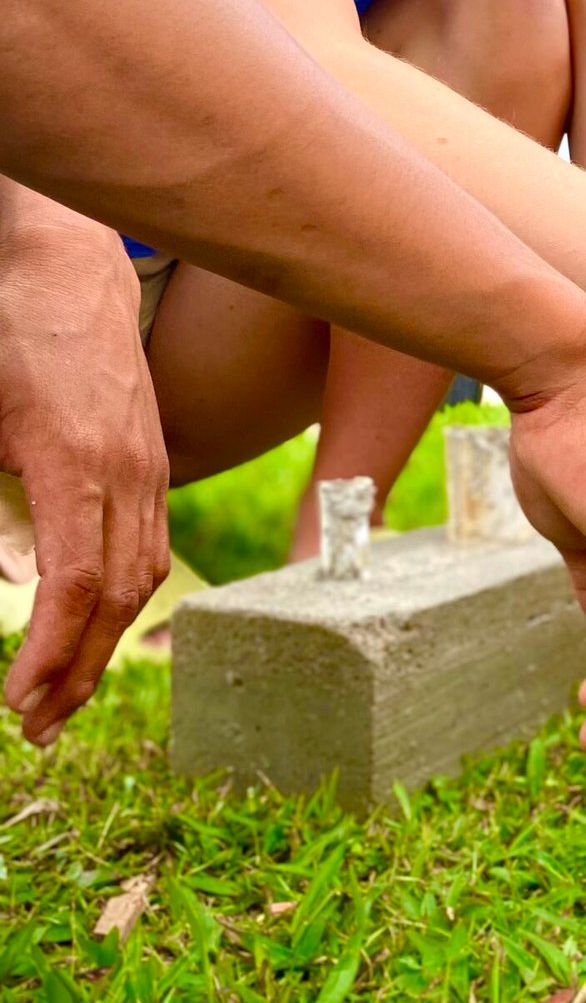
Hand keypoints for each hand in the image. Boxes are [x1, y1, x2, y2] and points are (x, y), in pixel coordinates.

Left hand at [0, 221, 169, 742]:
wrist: (69, 273)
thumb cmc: (8, 336)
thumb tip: (3, 576)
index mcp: (76, 463)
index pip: (76, 584)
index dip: (49, 652)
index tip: (15, 699)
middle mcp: (129, 473)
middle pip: (118, 598)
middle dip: (77, 672)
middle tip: (34, 730)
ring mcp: (150, 469)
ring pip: (144, 580)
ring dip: (104, 647)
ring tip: (60, 698)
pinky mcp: (154, 465)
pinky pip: (149, 550)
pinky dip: (122, 604)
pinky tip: (93, 631)